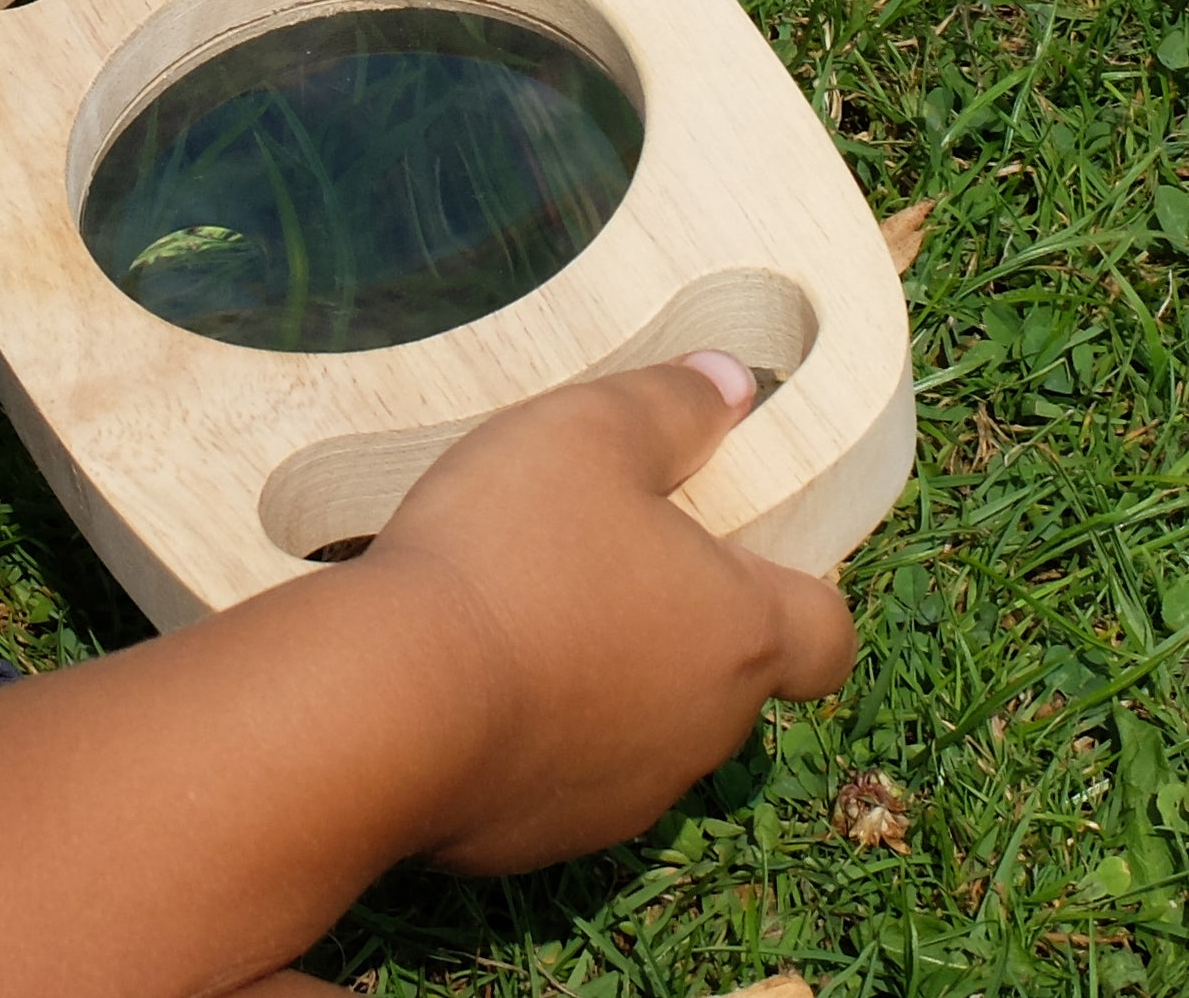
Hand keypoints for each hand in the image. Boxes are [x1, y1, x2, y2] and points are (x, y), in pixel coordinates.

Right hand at [360, 354, 855, 874]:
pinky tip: (462, 675)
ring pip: (640, 725)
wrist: (389, 704)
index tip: (731, 541)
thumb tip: (733, 383)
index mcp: (737, 632)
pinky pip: (557, 769)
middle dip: (671, 617)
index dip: (797, 585)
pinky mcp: (545, 836)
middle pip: (722, 673)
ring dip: (599, 673)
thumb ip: (669, 405)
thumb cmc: (508, 551)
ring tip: (511, 608)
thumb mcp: (586, 433)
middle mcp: (702, 728)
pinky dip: (530, 726)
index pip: (827, 632)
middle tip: (590, 550)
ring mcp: (625, 793)